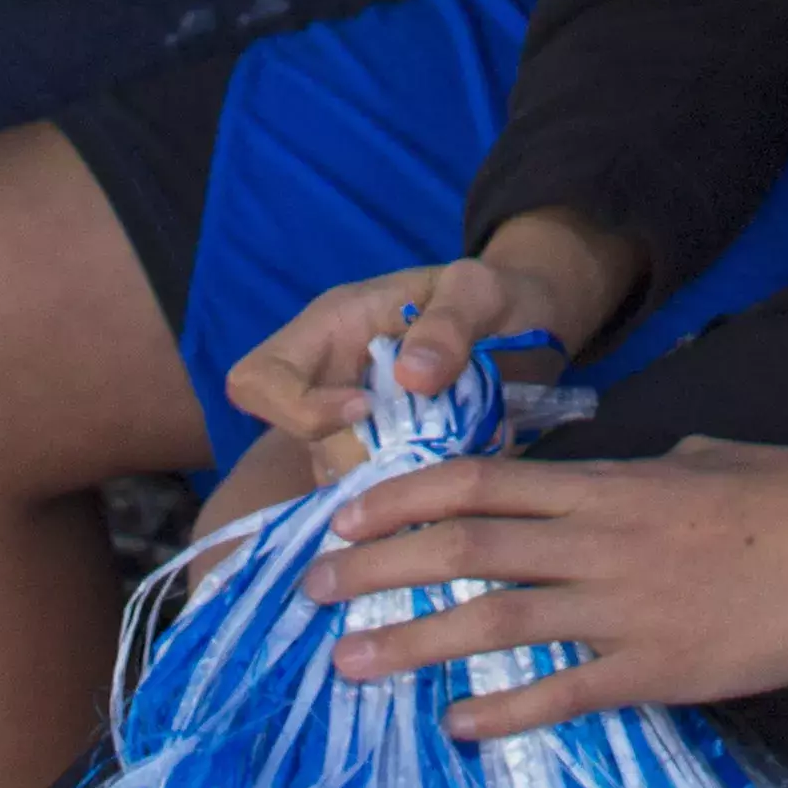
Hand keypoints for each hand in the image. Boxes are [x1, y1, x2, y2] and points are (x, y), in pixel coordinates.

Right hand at [225, 210, 637, 458]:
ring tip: (453, 462)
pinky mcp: (386, 459)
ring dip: (393, 484)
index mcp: (332, 328)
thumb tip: (411, 377)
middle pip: (297, 444)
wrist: (529, 325)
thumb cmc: (496, 295)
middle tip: (423, 446)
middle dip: (360, 457)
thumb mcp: (480, 290)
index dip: (298, 408)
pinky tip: (455, 483)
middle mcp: (329, 382)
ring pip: (338, 479)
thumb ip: (449, 323)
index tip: (367, 410)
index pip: (258, 380)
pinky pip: (377, 496)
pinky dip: (414, 498)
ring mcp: (354, 427)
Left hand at [309, 437, 787, 740]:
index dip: (403, 498)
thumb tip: (628, 475)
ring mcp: (621, 606)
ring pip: (493, 617)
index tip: (345, 514)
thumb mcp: (699, 458)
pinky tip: (455, 726)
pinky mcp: (657, 667)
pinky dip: (504, 710)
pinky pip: (564, 692)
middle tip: (312, 589)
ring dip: (412, 640)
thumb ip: (645, 473)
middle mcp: (595, 541)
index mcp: (604, 485)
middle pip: (462, 546)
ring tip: (348, 662)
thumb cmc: (783, 490)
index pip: (478, 483)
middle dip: (377, 566)